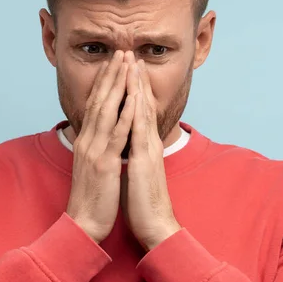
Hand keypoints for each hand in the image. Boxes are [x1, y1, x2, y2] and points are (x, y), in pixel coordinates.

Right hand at [66, 50, 135, 243]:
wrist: (83, 224)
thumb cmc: (92, 197)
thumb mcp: (92, 165)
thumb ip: (96, 146)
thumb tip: (102, 132)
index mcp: (86, 140)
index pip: (95, 103)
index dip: (105, 81)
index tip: (114, 62)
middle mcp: (88, 140)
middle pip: (100, 100)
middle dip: (111, 74)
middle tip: (121, 51)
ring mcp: (95, 150)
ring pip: (107, 110)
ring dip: (118, 85)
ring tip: (126, 63)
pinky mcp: (105, 163)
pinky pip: (117, 134)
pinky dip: (125, 114)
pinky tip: (133, 97)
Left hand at [121, 53, 181, 250]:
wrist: (156, 226)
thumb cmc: (143, 201)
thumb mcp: (136, 171)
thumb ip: (134, 154)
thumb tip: (126, 144)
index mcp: (144, 146)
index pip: (139, 112)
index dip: (134, 89)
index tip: (128, 70)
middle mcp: (148, 144)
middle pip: (143, 105)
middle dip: (136, 79)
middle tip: (131, 55)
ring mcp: (148, 150)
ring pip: (143, 112)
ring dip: (138, 87)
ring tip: (133, 64)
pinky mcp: (144, 161)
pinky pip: (140, 132)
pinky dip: (137, 112)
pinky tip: (135, 95)